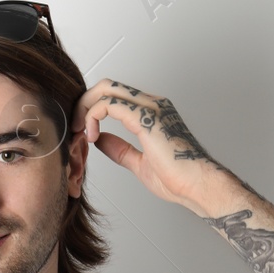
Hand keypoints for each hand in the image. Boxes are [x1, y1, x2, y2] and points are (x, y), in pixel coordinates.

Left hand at [73, 79, 221, 209]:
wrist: (198, 186)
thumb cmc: (177, 179)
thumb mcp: (138, 162)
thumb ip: (119, 148)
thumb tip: (101, 140)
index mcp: (152, 113)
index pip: (114, 96)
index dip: (92, 109)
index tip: (82, 132)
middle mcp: (152, 104)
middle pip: (107, 86)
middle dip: (85, 103)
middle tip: (75, 127)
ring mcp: (151, 108)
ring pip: (107, 89)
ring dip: (86, 108)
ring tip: (81, 131)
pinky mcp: (146, 117)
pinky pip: (110, 104)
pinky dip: (94, 116)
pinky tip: (92, 135)